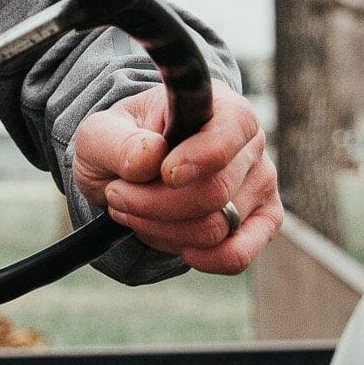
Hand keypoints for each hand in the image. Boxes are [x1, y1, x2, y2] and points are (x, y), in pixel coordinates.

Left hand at [70, 84, 280, 275]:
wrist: (132, 171)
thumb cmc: (122, 144)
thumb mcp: (99, 134)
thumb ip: (117, 142)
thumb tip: (152, 156)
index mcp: (220, 106)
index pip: (230, 131)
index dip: (198, 159)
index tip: (165, 174)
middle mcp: (251, 142)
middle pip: (215, 192)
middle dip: (155, 203)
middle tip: (118, 195)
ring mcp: (262, 182)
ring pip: (216, 228)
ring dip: (163, 229)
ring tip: (136, 211)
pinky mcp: (263, 221)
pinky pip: (239, 255)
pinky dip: (202, 258)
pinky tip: (178, 246)